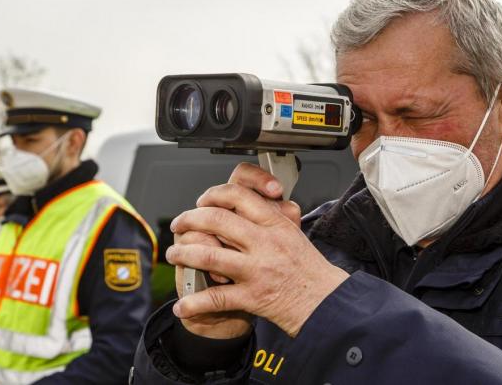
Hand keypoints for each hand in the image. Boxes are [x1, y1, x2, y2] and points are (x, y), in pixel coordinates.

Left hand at [167, 163, 349, 337]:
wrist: (326, 304)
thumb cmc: (311, 271)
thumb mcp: (294, 234)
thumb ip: (271, 218)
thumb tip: (244, 203)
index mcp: (276, 223)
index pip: (239, 194)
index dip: (213, 194)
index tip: (203, 201)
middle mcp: (266, 242)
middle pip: (216, 220)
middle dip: (189, 220)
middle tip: (179, 224)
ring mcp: (258, 269)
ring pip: (209, 255)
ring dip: (184, 255)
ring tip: (175, 256)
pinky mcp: (253, 297)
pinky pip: (216, 298)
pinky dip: (194, 303)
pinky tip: (182, 306)